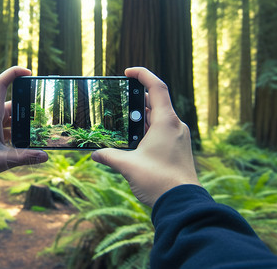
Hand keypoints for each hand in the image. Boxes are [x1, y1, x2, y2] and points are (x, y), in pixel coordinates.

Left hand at [0, 67, 47, 181]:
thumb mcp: (2, 160)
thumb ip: (25, 157)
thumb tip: (45, 156)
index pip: (0, 84)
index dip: (14, 73)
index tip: (28, 72)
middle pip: (12, 105)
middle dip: (27, 111)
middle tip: (42, 119)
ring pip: (8, 117)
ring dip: (20, 124)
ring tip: (35, 134)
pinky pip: (2, 126)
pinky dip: (12, 132)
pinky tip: (21, 144)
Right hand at [91, 67, 199, 206]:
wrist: (182, 204)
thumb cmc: (158, 181)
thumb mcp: (128, 165)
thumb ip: (109, 156)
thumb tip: (95, 154)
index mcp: (166, 122)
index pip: (157, 87)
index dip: (143, 75)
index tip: (128, 72)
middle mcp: (175, 126)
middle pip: (156, 103)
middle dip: (137, 100)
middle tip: (119, 100)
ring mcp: (177, 138)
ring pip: (158, 119)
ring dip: (141, 118)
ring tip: (122, 121)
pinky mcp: (177, 149)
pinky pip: (161, 132)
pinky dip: (147, 130)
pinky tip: (133, 140)